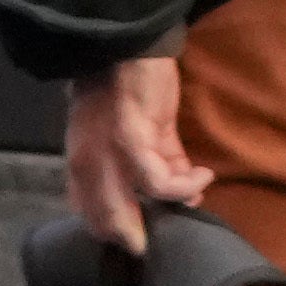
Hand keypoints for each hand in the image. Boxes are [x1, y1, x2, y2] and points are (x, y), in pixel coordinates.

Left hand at [55, 51, 206, 253]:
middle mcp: (85, 165)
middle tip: (174, 231)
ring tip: (196, 190)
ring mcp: (103, 155)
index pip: (90, 216)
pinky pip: (156, 182)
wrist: (127, 48)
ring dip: (168, 210)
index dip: (120, 232)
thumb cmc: (132, 93)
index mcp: (82, 165)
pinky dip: (184, 186)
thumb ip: (160, 167)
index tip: (151, 236)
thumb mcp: (141, 137)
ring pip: (122, 210)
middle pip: (103, 222)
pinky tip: (203, 175)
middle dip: (138, 236)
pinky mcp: (129, 139)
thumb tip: (188, 200)